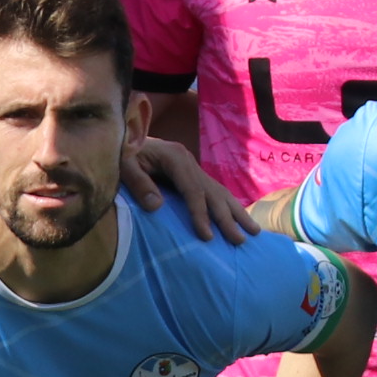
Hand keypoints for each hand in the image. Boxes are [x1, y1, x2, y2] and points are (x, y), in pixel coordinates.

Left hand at [121, 134, 252, 241]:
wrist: (125, 135)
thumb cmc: (123, 151)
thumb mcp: (124, 163)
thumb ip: (139, 182)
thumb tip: (156, 206)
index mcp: (176, 158)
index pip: (193, 191)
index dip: (201, 214)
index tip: (207, 236)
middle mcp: (189, 162)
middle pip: (213, 193)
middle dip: (228, 218)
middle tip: (241, 240)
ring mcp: (193, 166)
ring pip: (220, 191)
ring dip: (237, 212)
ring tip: (253, 231)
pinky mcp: (192, 172)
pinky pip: (214, 190)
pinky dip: (228, 205)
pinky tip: (238, 218)